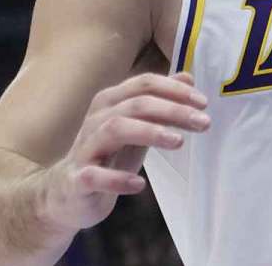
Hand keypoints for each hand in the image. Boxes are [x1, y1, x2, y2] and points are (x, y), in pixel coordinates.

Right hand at [44, 72, 209, 230]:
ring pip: (116, 129)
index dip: (175, 90)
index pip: (144, 84)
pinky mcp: (77, 179)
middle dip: (173, 110)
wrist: (67, 193)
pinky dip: (117, 179)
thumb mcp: (138, 126)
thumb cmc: (108, 155)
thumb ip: (160, 102)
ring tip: (179, 142)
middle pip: (136, 104)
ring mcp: (85, 148)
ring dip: (150, 132)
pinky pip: (94, 175)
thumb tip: (188, 78)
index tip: (204, 103)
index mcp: (110, 102)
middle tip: (204, 122)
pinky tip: (139, 184)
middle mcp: (96, 119)